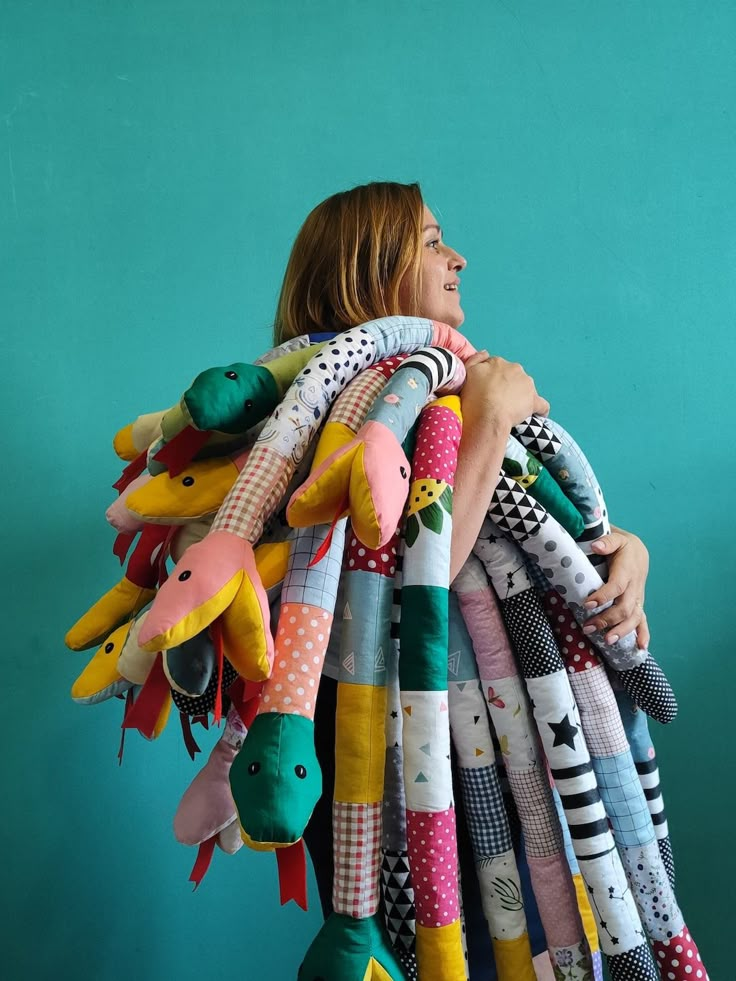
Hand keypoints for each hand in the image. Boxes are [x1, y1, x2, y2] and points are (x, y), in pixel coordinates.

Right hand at [461, 352, 549, 434]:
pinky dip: (540, 410)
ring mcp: (527, 384)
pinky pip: (542, 405)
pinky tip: (536, 415)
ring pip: (526, 388)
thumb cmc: (474, 397)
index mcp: (499, 362)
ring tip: (511, 409)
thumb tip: (485, 353)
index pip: (497, 367)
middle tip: (497, 399)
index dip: (492, 378)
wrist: (487, 416)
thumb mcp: (466, 372)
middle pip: (513, 376)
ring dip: (520, 395)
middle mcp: (515, 369)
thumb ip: (475, 359)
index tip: (487, 389)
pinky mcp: (534, 401)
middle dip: (508, 385)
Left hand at [583, 527, 649, 647]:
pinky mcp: (638, 604)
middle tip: (588, 628)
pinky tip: (640, 648)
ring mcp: (638, 597)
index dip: (603, 596)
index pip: (616, 586)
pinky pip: (643, 621)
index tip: (587, 604)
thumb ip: (607, 541)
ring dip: (621, 631)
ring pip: (634, 618)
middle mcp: (635, 586)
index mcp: (628, 570)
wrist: (638, 551)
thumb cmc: (622, 545)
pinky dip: (643, 635)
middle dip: (607, 620)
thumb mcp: (616, 538)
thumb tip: (596, 545)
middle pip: (624, 607)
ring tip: (606, 641)